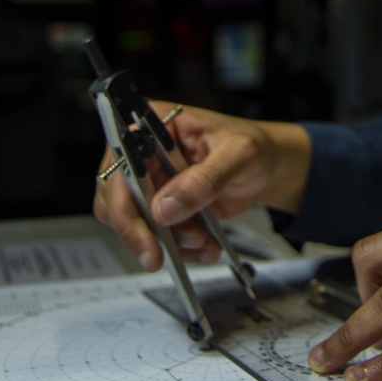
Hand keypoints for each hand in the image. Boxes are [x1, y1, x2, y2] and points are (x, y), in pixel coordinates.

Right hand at [93, 102, 310, 272]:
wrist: (266, 167)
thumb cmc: (252, 147)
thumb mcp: (238, 155)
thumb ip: (205, 178)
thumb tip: (165, 207)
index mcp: (154, 125)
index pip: (121, 159)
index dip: (124, 194)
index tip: (147, 222)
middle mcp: (143, 154)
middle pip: (116, 197)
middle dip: (140, 230)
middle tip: (158, 255)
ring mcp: (150, 182)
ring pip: (133, 222)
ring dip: (165, 241)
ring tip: (203, 242)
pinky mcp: (160, 208)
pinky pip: (154, 236)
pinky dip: (178, 248)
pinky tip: (205, 246)